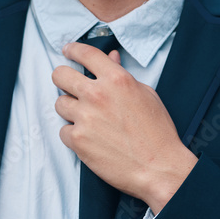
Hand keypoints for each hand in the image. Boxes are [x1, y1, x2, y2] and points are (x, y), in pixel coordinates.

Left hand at [52, 42, 196, 213]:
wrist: (159, 168)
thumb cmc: (158, 133)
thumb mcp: (146, 95)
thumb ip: (122, 74)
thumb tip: (110, 57)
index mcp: (117, 79)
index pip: (86, 54)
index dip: (73, 50)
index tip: (67, 51)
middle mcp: (97, 95)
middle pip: (60, 75)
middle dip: (63, 79)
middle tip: (69, 86)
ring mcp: (85, 117)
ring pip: (59, 104)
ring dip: (70, 110)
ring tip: (87, 119)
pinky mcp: (78, 140)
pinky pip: (63, 131)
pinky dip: (73, 135)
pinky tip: (89, 139)